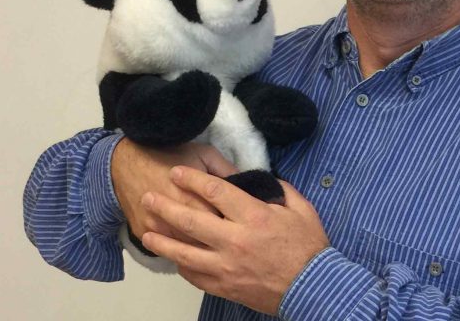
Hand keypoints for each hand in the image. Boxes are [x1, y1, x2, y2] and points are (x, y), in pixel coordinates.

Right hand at [111, 138, 237, 244]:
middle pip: (204, 240)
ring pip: (184, 249)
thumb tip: (250, 188)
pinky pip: (164, 248)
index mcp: (194, 198)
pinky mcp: (143, 233)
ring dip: (200, 250)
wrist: (126, 159)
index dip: (234, 225)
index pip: (221, 222)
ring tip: (216, 247)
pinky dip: (178, 249)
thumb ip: (227, 172)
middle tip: (231, 237)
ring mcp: (157, 229)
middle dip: (220, 241)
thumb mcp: (205, 154)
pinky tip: (193, 249)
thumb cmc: (170, 153)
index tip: (243, 224)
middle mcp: (175, 218)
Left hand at [140, 166, 329, 314]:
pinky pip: (195, 276)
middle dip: (165, 206)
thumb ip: (281, 191)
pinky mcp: (224, 286)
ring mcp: (226, 266)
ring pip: (184, 252)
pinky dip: (182, 266)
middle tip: (148, 197)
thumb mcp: (302, 209)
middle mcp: (234, 240)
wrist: (313, 288)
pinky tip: (173, 259)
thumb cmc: (309, 247)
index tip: (177, 172)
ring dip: (162, 240)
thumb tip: (263, 182)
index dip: (192, 179)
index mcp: (253, 217)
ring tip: (145, 231)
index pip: (214, 192)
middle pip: (190, 220)